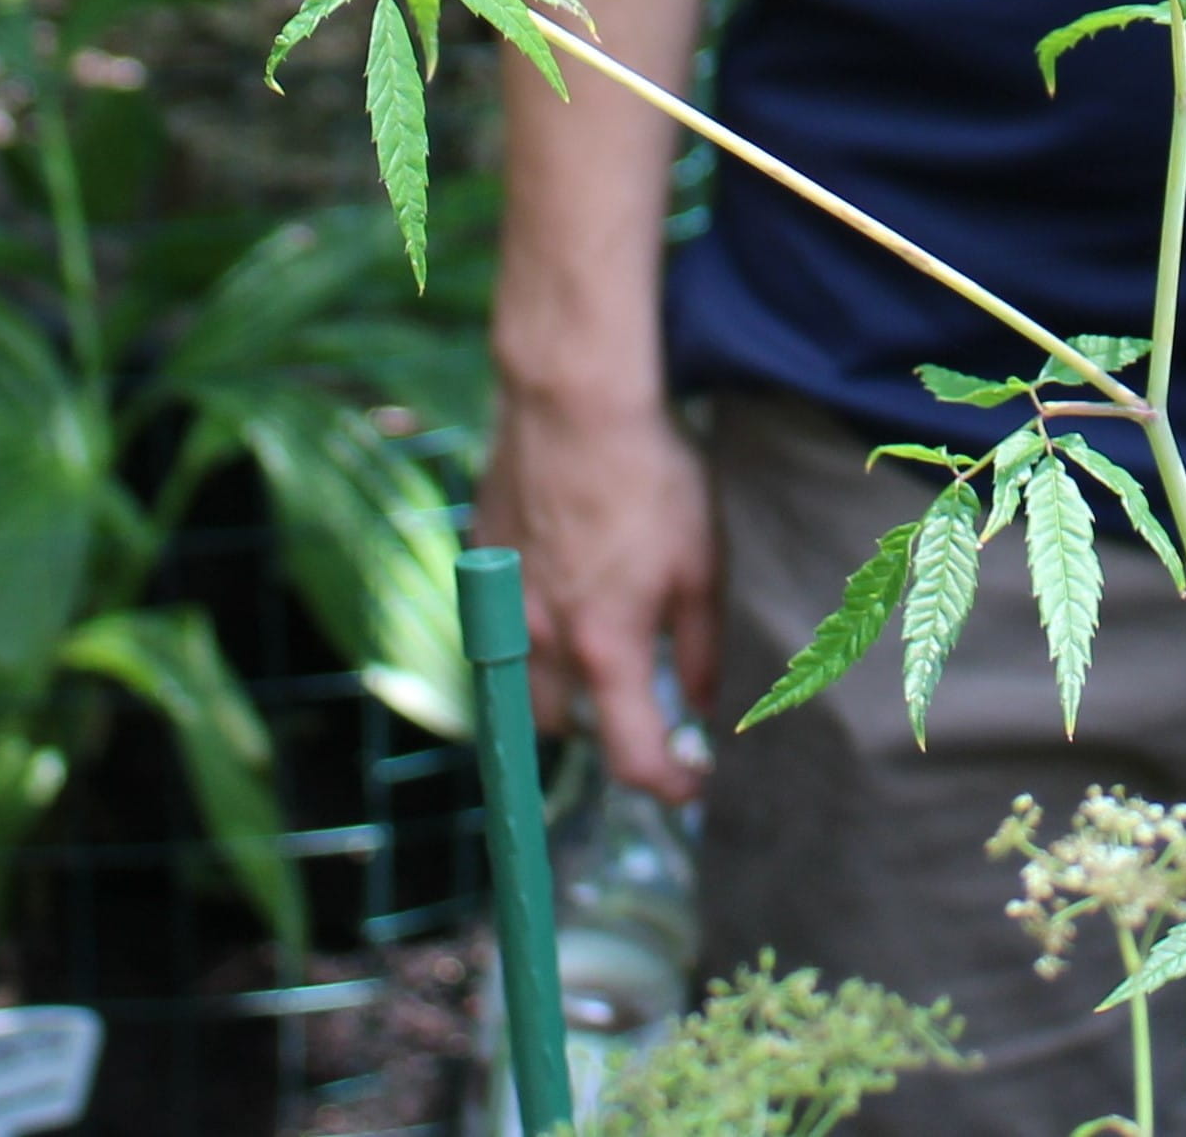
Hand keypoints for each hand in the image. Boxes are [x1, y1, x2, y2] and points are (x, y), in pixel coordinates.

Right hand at [475, 378, 715, 802]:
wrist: (574, 400)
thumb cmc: (650, 476)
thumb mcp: (703, 563)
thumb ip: (701, 646)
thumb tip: (701, 704)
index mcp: (605, 648)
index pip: (631, 756)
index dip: (669, 786)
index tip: (692, 785)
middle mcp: (542, 639)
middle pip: (559, 727)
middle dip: (597, 730)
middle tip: (638, 705)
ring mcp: (503, 598)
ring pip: (517, 677)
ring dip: (554, 683)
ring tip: (593, 643)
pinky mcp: (482, 555)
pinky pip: (498, 614)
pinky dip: (526, 620)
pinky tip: (560, 578)